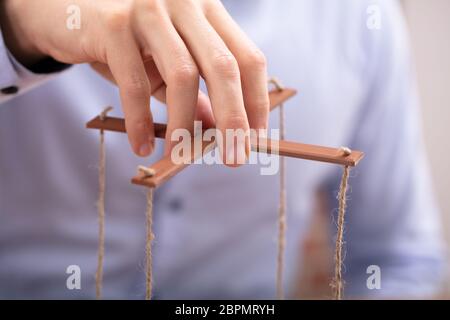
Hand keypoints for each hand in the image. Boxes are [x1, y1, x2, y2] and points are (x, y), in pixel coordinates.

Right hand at [0, 0, 268, 163]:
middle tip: (235, 158)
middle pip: (224, 67)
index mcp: (208, 11)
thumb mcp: (167, 63)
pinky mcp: (114, 24)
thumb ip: (195, 92)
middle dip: (233, 119)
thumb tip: (218, 128)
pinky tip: (141, 144)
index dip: (256, 100)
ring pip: (182, 75)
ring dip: (184, 124)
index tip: (255, 136)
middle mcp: (186, 4)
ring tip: (180, 155)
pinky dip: (140, 120)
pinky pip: (135, 83)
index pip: (248, 58)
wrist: (66, 7)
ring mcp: (150, 9)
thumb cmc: (127, 39)